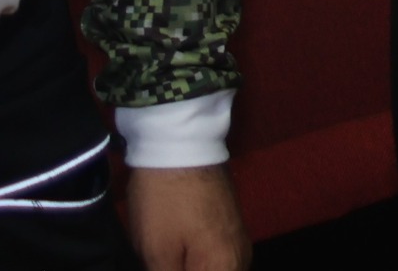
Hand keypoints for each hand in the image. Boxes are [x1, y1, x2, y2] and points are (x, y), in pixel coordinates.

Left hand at [123, 164, 249, 270]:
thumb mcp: (157, 254)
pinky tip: (178, 261)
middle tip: (160, 265)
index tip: (162, 269)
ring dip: (194, 269)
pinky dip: (199, 266)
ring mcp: (237, 239)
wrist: (179, 139)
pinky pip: (218, 262)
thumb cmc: (165, 200)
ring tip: (164, 262)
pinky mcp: (229, 224)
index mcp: (225, 269)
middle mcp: (240, 259)